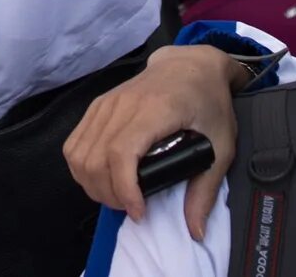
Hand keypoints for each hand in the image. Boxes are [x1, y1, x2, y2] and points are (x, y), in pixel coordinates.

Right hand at [63, 41, 249, 238]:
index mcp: (155, 110)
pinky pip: (74, 143)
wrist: (191, 66)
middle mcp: (123, 104)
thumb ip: (206, 189)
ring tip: (118, 196)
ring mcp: (106, 103)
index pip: (122, 152)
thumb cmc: (208, 103)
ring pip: (79, 154)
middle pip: (95, 159)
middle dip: (109, 195)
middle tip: (132, 208)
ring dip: (92, 185)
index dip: (124, 189)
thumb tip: (195, 230)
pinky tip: (102, 179)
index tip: (140, 212)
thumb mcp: (221, 145)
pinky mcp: (97, 106)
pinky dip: (82, 169)